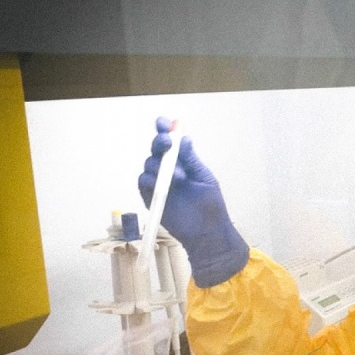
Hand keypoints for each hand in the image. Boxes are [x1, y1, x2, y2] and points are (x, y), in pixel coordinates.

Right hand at [138, 117, 249, 286]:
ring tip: (179, 176)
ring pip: (149, 164)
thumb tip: (184, 139)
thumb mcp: (204, 179)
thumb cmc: (210, 207)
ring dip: (160, 165)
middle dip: (160, 142)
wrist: (207, 232)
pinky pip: (144, 183)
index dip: (165, 130)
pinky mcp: (151, 197)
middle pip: (157, 150)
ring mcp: (159, 183)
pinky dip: (150, 179)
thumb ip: (192, 160)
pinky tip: (161, 182)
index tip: (164, 122)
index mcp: (184, 163)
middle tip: (166, 141)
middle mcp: (169, 170)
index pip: (172, 143)